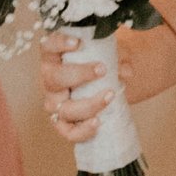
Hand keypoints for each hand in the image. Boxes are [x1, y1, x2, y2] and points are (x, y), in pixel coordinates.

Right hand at [38, 31, 110, 146]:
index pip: (48, 46)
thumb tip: (126, 71)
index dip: (59, 43)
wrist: (100, 85)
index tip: (78, 43)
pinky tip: (97, 122)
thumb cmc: (98, 63)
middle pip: (55, 78)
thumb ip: (117, 59)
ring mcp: (54, 103)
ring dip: (88, 104)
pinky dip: (82, 130)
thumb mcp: (108, 55)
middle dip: (79, 74)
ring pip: (64, 108)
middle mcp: (50, 80)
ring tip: (109, 96)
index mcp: (54, 58)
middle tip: (102, 69)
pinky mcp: (62, 123)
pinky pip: (68, 132)